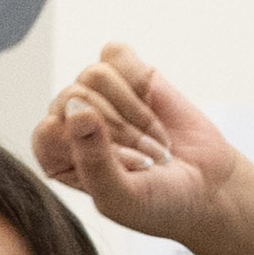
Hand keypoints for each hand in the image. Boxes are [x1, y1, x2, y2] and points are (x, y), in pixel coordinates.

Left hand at [30, 44, 252, 248]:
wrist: (206, 185)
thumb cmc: (157, 201)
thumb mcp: (121, 196)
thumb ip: (93, 160)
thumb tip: (77, 107)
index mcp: (55, 156)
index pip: (47, 133)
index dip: (89, 146)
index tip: (123, 167)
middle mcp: (68, 122)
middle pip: (74, 98)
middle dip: (119, 131)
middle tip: (145, 158)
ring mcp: (97, 95)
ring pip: (94, 75)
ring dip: (133, 112)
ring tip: (151, 139)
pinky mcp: (125, 73)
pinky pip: (115, 53)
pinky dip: (139, 80)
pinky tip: (152, 105)